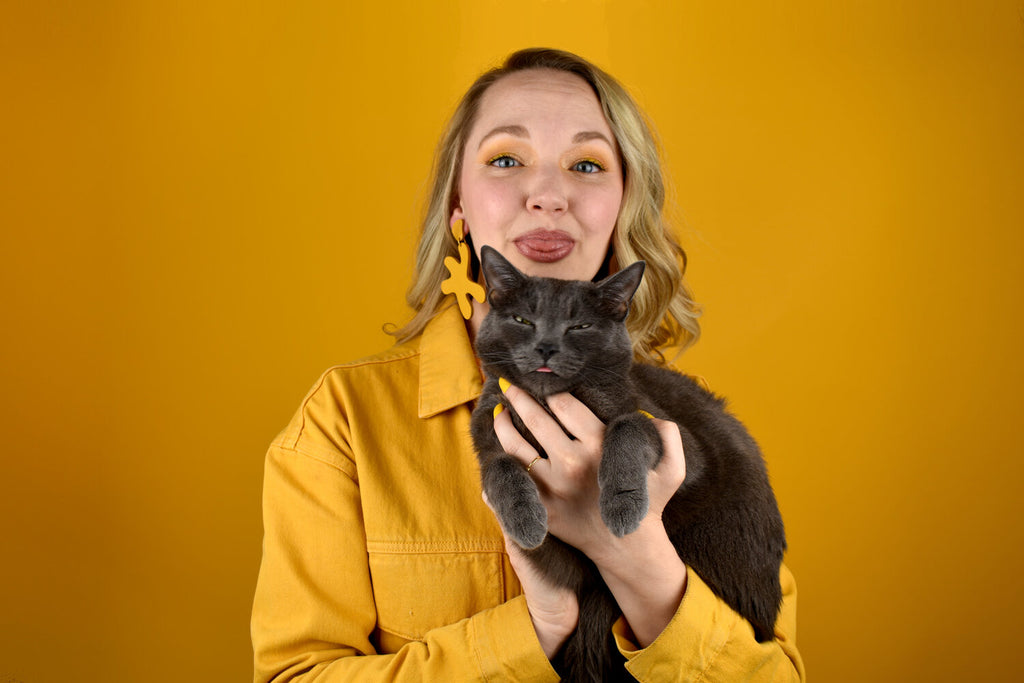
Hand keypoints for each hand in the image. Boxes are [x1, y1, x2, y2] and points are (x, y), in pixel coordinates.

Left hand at [494, 383, 688, 646]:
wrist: (629, 546)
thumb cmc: (649, 501)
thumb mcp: (671, 467)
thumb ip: (666, 434)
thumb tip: (648, 413)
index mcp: (600, 445)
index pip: (566, 406)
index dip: (553, 391)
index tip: (545, 384)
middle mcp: (573, 462)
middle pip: (537, 419)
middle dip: (520, 398)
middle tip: (509, 385)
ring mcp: (553, 486)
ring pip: (517, 446)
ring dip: (503, 425)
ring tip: (499, 411)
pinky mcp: (541, 507)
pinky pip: (513, 480)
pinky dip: (501, 463)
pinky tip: (498, 449)